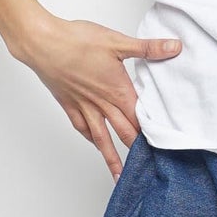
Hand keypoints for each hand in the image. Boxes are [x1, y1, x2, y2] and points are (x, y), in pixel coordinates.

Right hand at [12, 16, 181, 179]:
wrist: (42, 44)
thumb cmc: (76, 40)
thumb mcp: (117, 41)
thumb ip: (148, 48)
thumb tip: (174, 47)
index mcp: (118, 90)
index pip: (140, 117)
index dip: (152, 133)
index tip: (163, 149)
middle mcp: (102, 103)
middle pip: (124, 131)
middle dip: (136, 150)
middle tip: (147, 168)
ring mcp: (84, 106)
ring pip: (102, 137)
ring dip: (112, 157)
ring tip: (119, 176)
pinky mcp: (69, 104)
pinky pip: (82, 127)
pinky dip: (90, 138)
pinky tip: (95, 143)